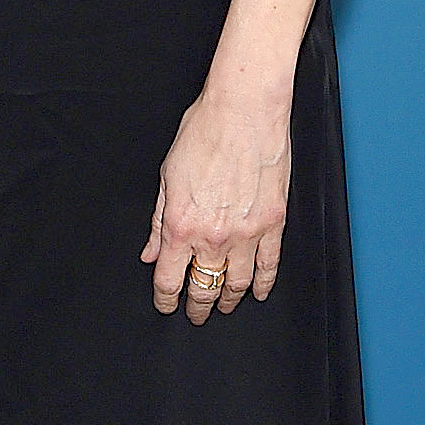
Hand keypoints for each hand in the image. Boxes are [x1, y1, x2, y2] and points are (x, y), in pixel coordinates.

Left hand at [139, 88, 289, 323]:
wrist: (243, 110)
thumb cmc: (204, 131)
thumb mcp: (168, 175)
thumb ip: (159, 220)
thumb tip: (151, 251)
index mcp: (183, 224)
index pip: (170, 278)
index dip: (165, 298)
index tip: (165, 305)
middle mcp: (214, 235)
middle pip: (204, 287)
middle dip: (197, 305)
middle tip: (194, 314)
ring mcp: (247, 233)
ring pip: (237, 284)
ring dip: (228, 300)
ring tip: (223, 306)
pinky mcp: (274, 224)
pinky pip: (269, 267)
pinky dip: (262, 284)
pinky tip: (256, 292)